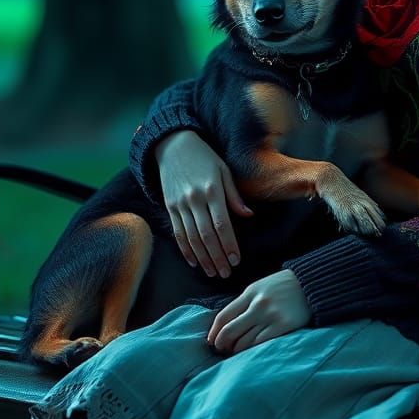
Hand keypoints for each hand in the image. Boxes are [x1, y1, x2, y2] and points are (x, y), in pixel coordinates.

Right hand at [154, 130, 253, 277]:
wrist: (173, 145)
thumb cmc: (204, 157)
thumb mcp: (224, 170)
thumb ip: (234, 195)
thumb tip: (248, 215)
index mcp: (212, 189)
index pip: (222, 224)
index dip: (229, 244)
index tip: (236, 260)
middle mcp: (194, 199)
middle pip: (206, 235)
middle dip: (217, 257)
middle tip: (226, 273)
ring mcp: (179, 204)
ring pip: (191, 238)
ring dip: (202, 259)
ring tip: (213, 272)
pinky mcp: (170, 207)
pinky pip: (178, 233)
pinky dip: (186, 250)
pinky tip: (194, 262)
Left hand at [208, 269, 311, 354]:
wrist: (312, 284)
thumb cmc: (284, 286)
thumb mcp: (261, 287)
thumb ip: (245, 302)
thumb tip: (227, 324)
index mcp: (250, 292)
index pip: (223, 316)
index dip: (214, 332)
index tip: (211, 341)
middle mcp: (257, 304)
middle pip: (230, 331)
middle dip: (221, 344)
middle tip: (221, 349)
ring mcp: (270, 316)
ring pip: (243, 341)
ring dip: (236, 350)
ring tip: (235, 352)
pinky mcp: (283, 326)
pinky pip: (260, 344)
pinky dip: (251, 350)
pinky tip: (250, 352)